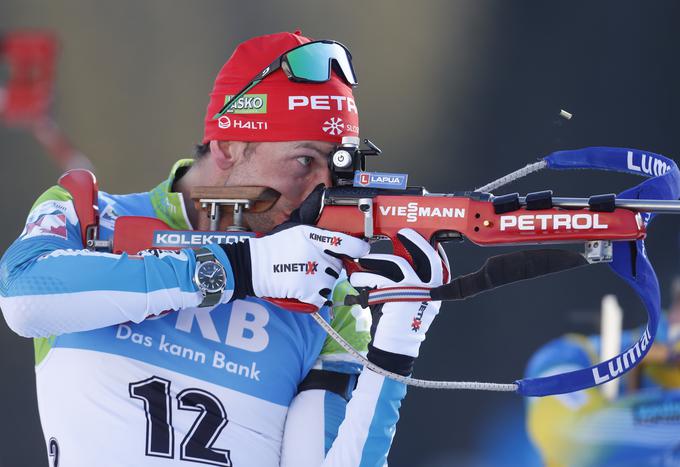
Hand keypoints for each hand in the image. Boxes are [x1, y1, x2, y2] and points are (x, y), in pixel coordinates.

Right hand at [222, 224, 368, 307]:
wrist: (254, 266)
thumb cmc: (274, 246)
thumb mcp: (294, 225)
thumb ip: (311, 211)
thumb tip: (321, 190)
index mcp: (315, 236)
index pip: (347, 242)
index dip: (359, 247)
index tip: (363, 250)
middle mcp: (318, 254)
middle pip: (338, 265)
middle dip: (328, 266)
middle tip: (311, 264)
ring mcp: (314, 273)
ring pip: (330, 282)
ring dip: (321, 283)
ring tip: (303, 275)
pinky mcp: (308, 290)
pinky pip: (321, 297)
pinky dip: (313, 296)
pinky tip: (301, 288)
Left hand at [349, 228, 448, 372]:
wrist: (394, 345)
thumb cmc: (398, 319)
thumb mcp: (407, 296)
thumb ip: (406, 277)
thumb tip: (394, 254)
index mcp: (436, 289)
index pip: (438, 262)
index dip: (431, 246)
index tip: (422, 235)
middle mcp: (431, 289)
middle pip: (427, 256)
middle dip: (414, 241)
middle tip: (401, 234)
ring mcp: (416, 292)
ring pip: (397, 264)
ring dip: (376, 260)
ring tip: (363, 263)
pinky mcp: (398, 296)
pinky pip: (380, 278)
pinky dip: (365, 276)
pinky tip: (358, 280)